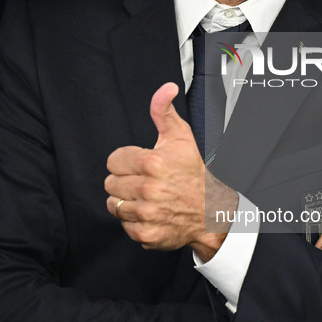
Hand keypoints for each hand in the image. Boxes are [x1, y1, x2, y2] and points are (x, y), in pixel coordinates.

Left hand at [104, 82, 237, 258]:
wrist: (211, 211)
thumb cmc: (193, 173)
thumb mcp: (181, 137)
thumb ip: (164, 111)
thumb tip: (166, 88)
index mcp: (153, 163)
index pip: (113, 161)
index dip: (125, 162)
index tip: (140, 166)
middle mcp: (149, 189)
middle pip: (110, 183)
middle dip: (124, 182)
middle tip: (144, 183)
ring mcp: (147, 213)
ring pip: (114, 204)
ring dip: (127, 202)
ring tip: (146, 199)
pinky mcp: (146, 233)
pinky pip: (124, 225)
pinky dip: (134, 222)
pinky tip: (150, 214)